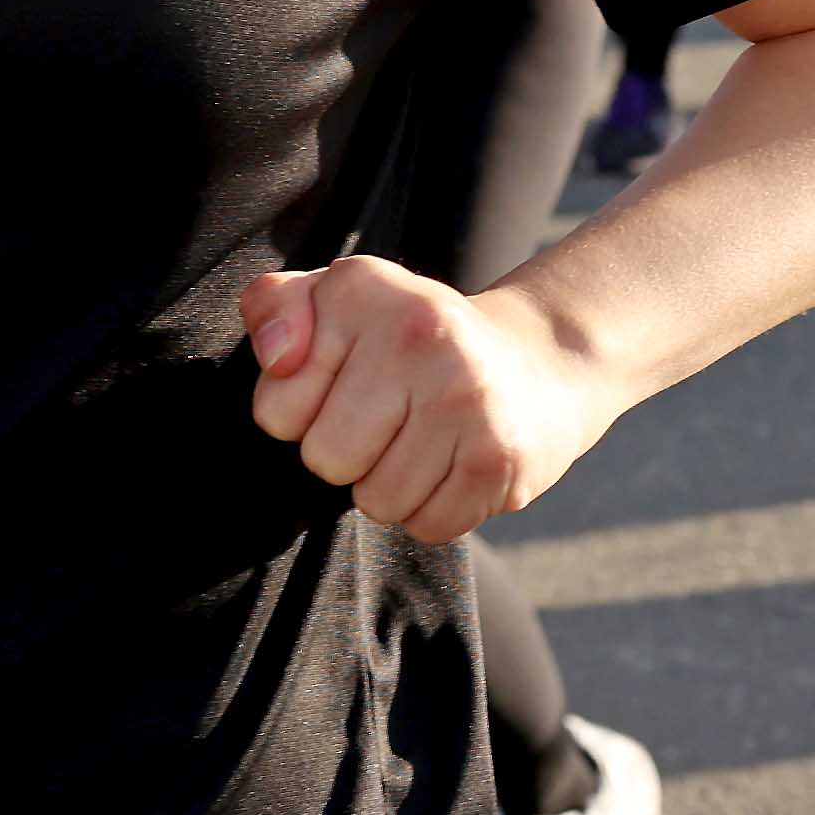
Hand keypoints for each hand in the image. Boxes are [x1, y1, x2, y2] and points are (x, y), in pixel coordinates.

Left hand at [241, 260, 610, 544]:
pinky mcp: (498, 456)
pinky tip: (455, 465)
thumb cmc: (408, 338)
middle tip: (388, 420)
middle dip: (346, 455)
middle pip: (325, 461)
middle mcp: (416, 332)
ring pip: (376, 501)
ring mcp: (464, 395)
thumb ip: (274, 307)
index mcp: (361, 288)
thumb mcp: (334, 301)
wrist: (540, 361)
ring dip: (391, 487)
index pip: (276, 410)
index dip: (301, 413)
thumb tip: (278, 358)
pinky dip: (434, 511)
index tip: (343, 384)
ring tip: (423, 442)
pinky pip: (428, 526)